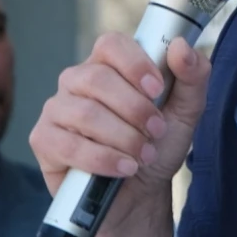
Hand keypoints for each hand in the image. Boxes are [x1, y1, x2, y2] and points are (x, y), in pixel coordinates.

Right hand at [29, 33, 210, 236]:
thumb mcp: (187, 111)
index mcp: (110, 65)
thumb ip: (192, 76)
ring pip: (84, 113)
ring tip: (143, 155)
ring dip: (122, 137)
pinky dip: (102, 158)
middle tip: (156, 131)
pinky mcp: (44, 140)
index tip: (157, 89)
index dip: (134, 64)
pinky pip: (67, 144)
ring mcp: (57, 110)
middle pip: (96, 78)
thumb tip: (180, 45)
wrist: (141, 192)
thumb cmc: (158, 144)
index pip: (111, 44)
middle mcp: (77, 81)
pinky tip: (123, 168)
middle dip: (134, 109)